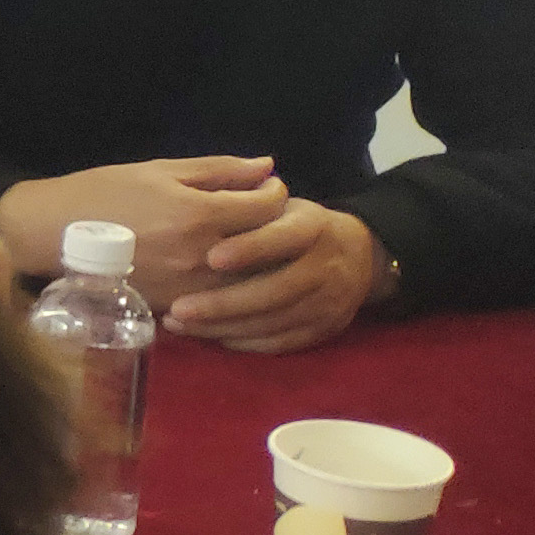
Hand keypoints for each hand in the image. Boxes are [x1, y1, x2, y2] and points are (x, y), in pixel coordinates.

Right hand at [0, 156, 285, 306]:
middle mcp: (204, 256)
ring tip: (248, 244)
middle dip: (274, 228)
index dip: (274, 193)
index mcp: (201, 214)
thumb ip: (218, 170)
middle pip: (269, 247)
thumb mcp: (159, 171)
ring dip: (259, 261)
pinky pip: (223, 301)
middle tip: (261, 216)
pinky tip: (223, 272)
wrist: (52, 235)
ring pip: (252, 280)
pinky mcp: (177, 307)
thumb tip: (266, 166)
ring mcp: (192, 288)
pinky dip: (233, 287)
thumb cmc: (103, 193)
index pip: (268, 207)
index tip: (266, 187)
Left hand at [166, 201, 387, 353]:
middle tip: (178, 310)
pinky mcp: (325, 330)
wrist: (356, 257)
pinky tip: (208, 335)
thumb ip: (248, 199)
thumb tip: (211, 191)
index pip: (284, 238)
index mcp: (314, 226)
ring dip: (224, 327)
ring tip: (180, 325)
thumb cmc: (294, 224)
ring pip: (275, 321)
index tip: (210, 257)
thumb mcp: (279, 203)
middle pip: (277, 290)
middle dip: (224, 303)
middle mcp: (327, 265)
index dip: (251, 248)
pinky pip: (280, 343)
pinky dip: (242, 342)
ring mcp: (330, 301)